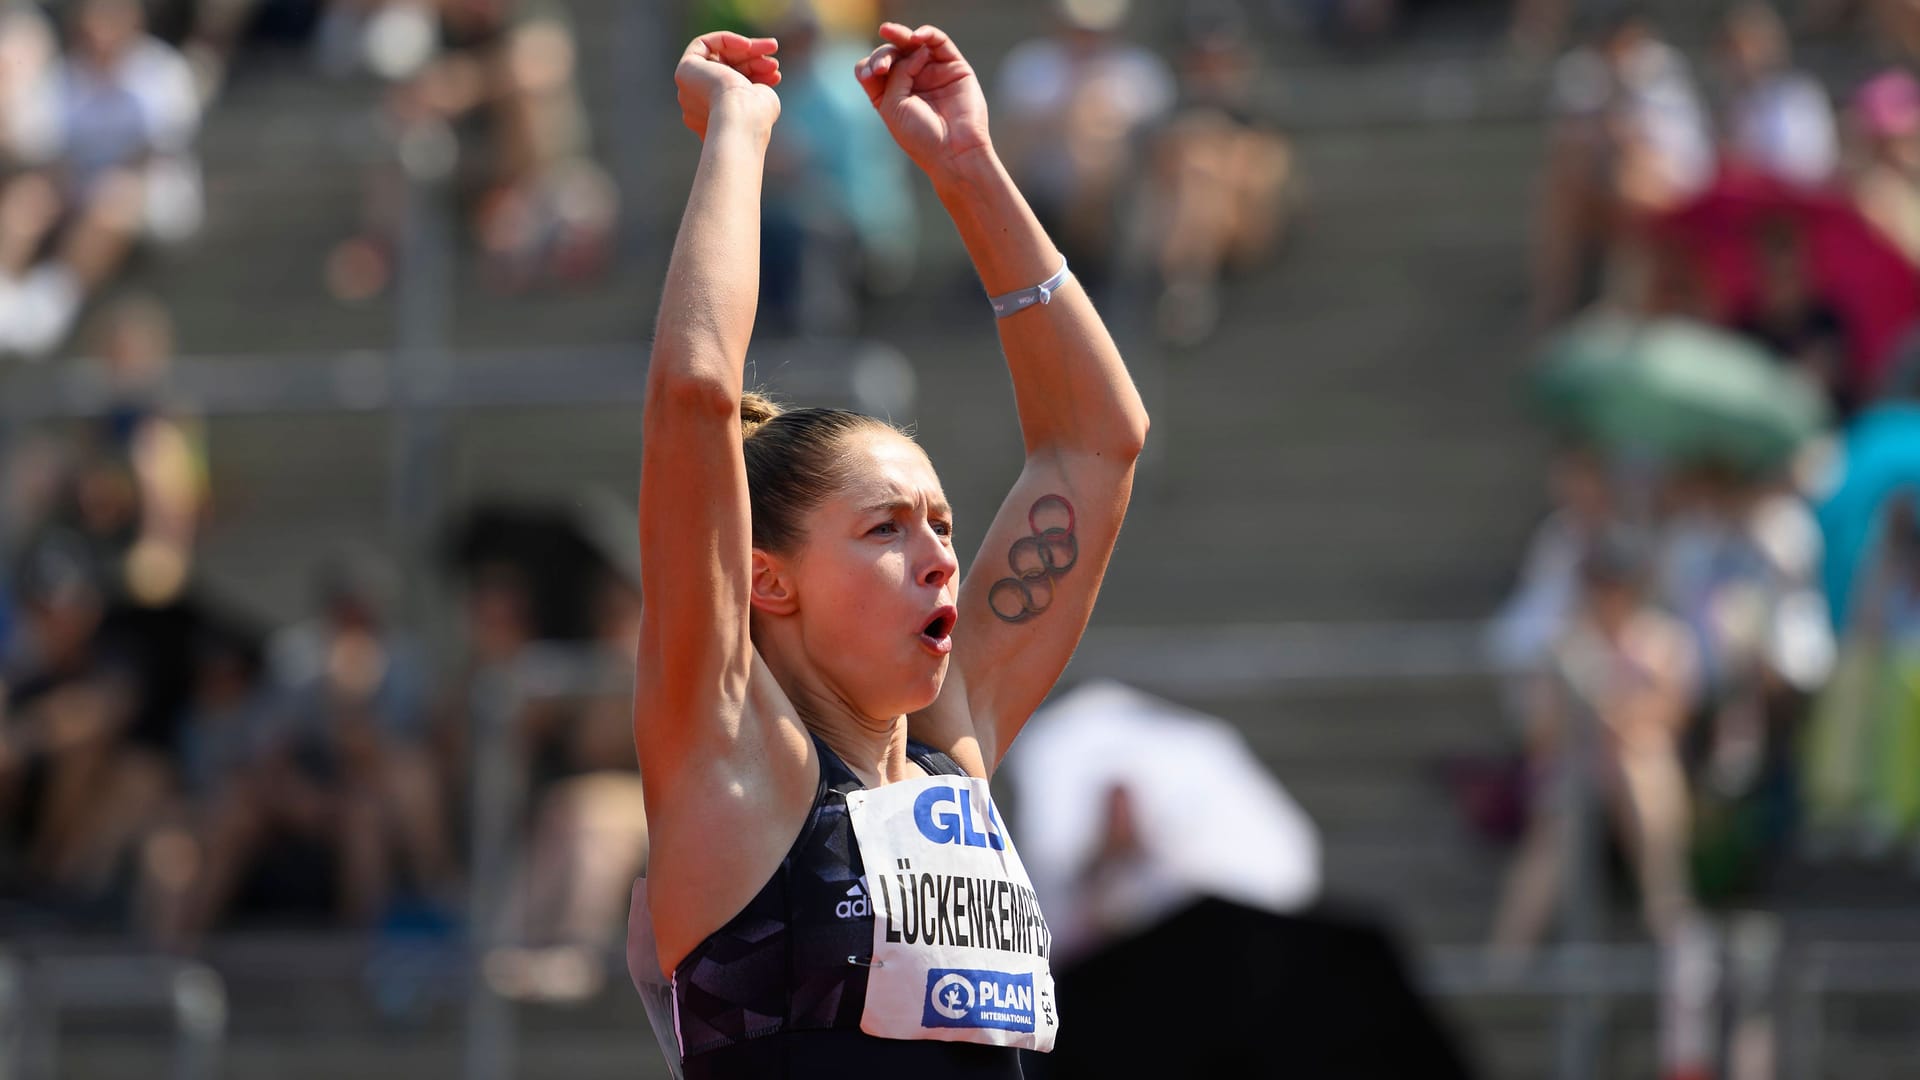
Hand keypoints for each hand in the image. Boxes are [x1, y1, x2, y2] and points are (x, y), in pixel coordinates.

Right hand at [675, 31, 780, 140]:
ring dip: (748, 51)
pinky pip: (703, 44)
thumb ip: (753, 93)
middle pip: (726, 71)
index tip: (776, 75)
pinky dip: (727, 40)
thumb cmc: (756, 118)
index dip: (756, 75)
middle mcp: (696, 104)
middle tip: (775, 63)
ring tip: (772, 51)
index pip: (733, 86)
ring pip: (719, 58)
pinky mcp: (685, 70)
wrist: (741, 120)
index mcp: (713, 119)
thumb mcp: (761, 103)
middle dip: (754, 62)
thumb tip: (756, 88)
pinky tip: (748, 45)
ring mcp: (689, 88)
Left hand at [856, 23, 990, 178]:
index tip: (873, 76)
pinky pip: (939, 42)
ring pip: (913, 44)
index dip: (870, 66)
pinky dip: (928, 34)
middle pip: (892, 53)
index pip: (874, 68)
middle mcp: (912, 81)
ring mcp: (933, 72)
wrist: (954, 151)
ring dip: (900, 36)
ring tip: (889, 32)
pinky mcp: (954, 67)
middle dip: (883, 55)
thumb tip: (915, 48)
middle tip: (882, 68)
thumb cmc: (920, 136)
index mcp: (891, 94)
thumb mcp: (892, 105)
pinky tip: (917, 37)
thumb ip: (895, 74)